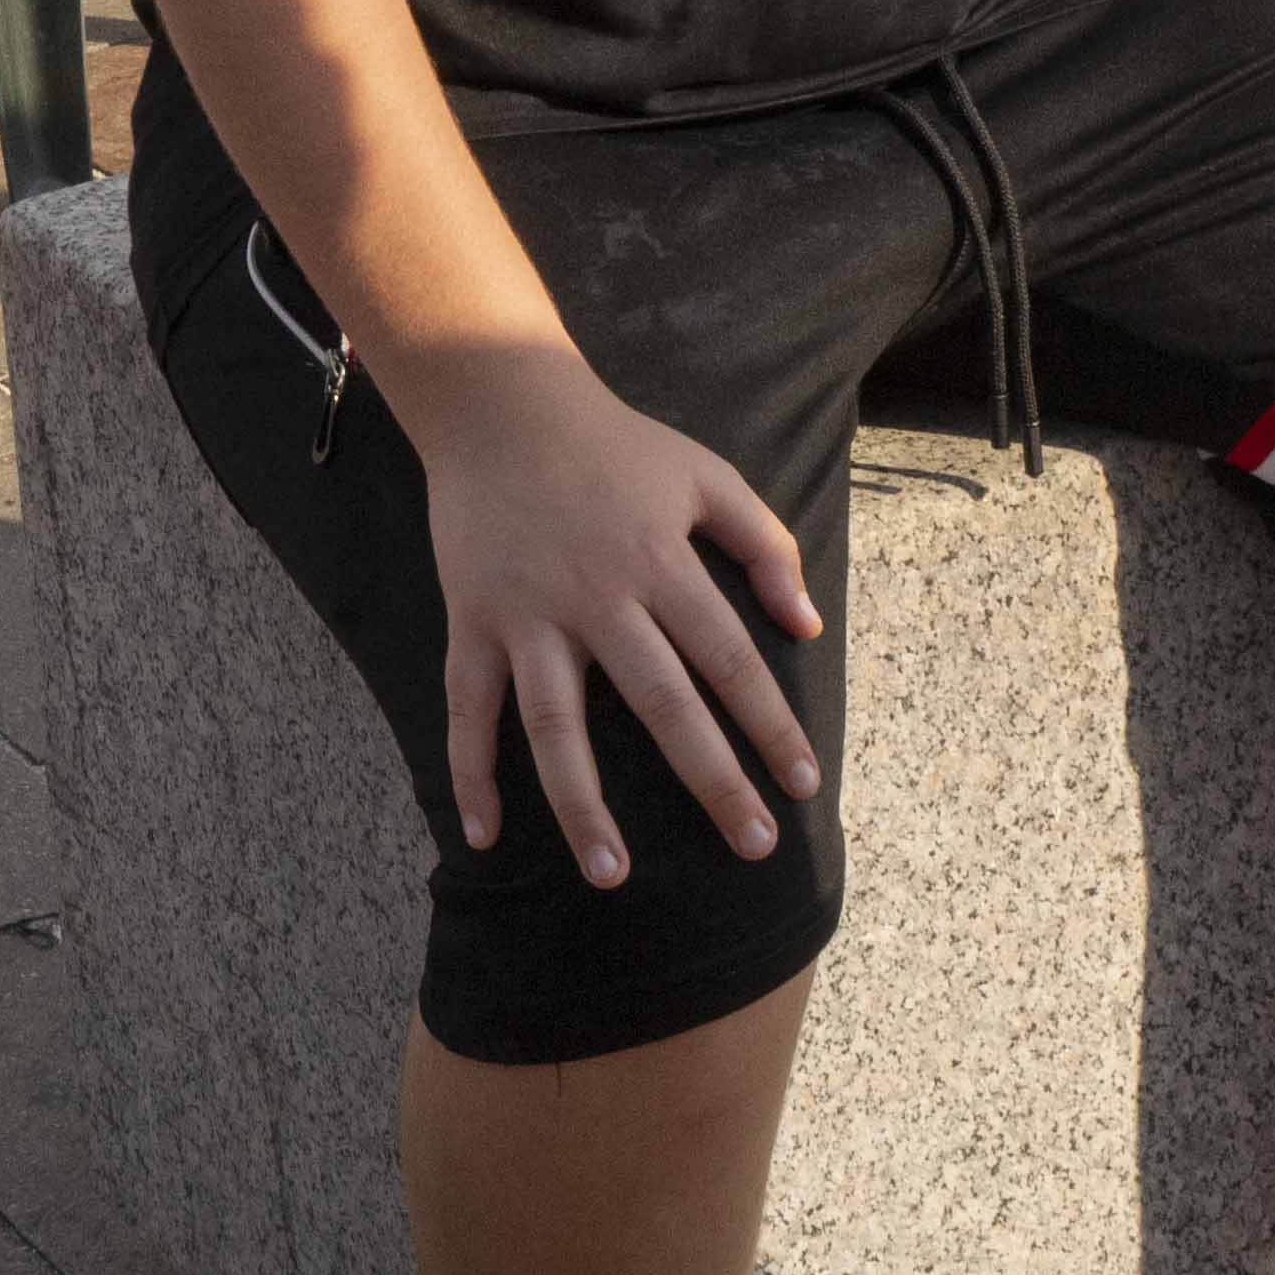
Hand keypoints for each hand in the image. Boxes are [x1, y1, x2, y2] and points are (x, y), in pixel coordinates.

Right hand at [390, 340, 821, 889]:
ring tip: (613, 873)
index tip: (802, 786)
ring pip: (555, 724)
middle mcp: (598, 597)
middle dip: (711, 780)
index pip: (729, 659)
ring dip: (582, 804)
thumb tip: (806, 626)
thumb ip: (763, 545)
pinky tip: (485, 834)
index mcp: (660, 563)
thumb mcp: (705, 476)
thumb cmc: (615, 444)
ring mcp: (528, 615)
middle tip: (751, 847)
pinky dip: (471, 773)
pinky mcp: (474, 621)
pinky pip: (468, 708)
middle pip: (662, 704)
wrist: (500, 402)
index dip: (770, 725)